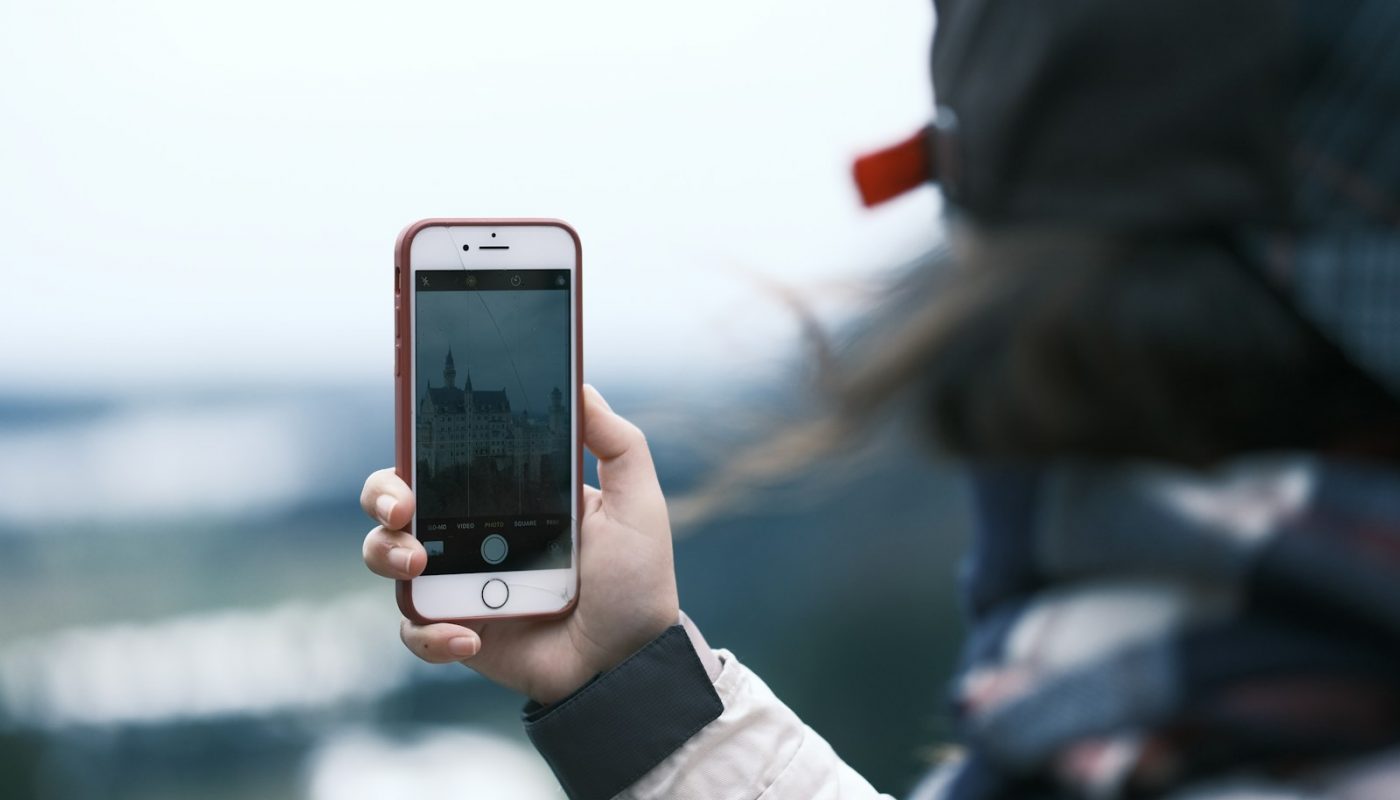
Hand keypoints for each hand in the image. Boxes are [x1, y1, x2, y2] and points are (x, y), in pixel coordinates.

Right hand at [359, 384, 678, 704]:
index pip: (446, 460)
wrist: (630, 662)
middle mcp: (473, 534)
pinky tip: (469, 636)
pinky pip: (415, 629)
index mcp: (508, 497)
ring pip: (387, 557)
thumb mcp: (636, 505)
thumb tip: (583, 387)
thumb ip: (617, 444)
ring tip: (419, 566)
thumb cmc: (635, 582)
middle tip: (402, 508)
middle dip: (383, 495)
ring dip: (387, 554)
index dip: (418, 446)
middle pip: (397, 502)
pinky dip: (432, 633)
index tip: (415, 438)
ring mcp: (459, 584)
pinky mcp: (456, 631)